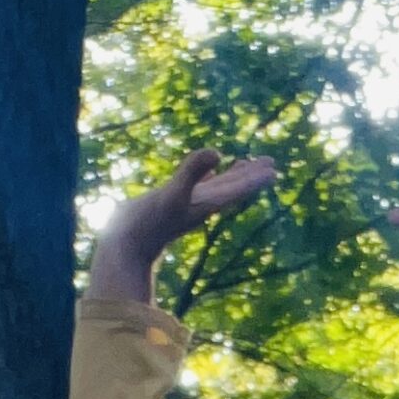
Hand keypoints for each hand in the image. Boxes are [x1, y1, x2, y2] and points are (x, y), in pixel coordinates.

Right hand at [88, 147, 277, 302]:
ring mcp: (187, 204)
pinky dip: (206, 176)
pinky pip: (196, 186)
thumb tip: (217, 153)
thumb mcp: (172, 194)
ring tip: (245, 163)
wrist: (126, 245)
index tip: (273, 170)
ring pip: (215, 187)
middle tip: (270, 164)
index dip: (254, 178)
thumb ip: (193, 172)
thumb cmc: (148, 223)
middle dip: (250, 176)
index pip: (236, 189)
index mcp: (205, 204)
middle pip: (232, 188)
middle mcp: (200, 205)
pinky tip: (210, 170)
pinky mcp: (173, 202)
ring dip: (232, 175)